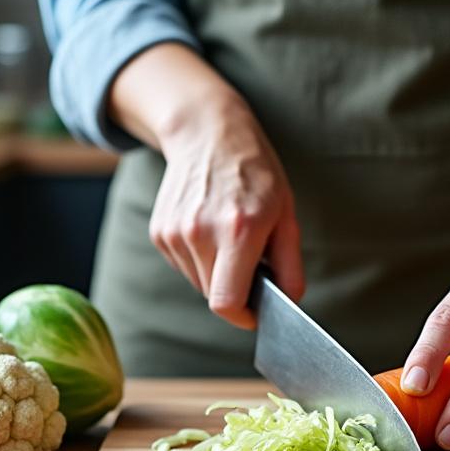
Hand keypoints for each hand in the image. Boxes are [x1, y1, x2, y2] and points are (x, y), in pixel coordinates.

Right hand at [151, 99, 302, 328]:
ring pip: (198, 283)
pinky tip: (209, 229)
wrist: (207, 134)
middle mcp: (200, 232)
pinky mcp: (159, 232)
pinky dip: (199, 259)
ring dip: (216, 273)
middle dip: (234, 289)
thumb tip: (289, 302)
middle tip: (250, 261)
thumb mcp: (286, 214)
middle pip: (213, 296)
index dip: (243, 316)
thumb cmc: (255, 173)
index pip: (227, 302)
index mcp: (239, 230)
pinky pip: (184, 266)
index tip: (254, 312)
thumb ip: (290, 265)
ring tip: (228, 238)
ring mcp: (174, 232)